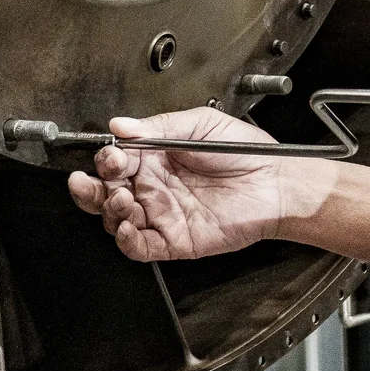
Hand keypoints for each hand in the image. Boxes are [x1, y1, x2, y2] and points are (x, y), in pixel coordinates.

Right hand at [68, 108, 313, 262]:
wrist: (278, 182)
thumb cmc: (248, 152)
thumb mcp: (203, 125)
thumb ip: (160, 125)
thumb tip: (122, 124)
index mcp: (156, 158)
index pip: (116, 161)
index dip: (107, 159)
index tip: (112, 154)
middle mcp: (154, 187)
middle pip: (106, 192)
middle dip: (91, 187)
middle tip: (97, 179)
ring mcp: (162, 214)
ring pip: (116, 219)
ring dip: (108, 210)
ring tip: (120, 197)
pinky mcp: (174, 240)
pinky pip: (140, 246)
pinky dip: (126, 239)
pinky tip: (125, 226)